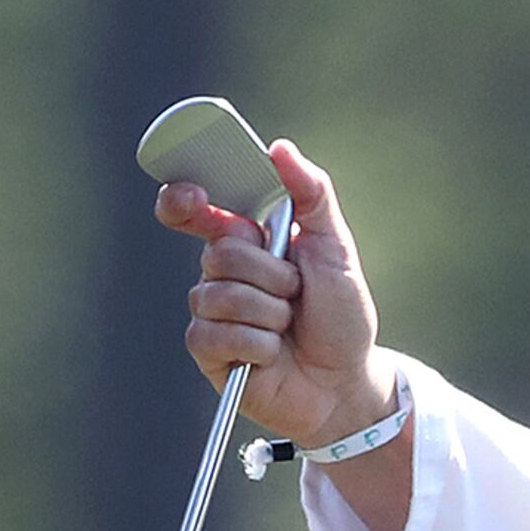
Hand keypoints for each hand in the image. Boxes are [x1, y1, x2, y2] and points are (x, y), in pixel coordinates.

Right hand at [161, 138, 391, 449]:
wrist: (344, 381)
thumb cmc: (341, 315)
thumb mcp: (336, 247)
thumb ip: (312, 193)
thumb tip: (280, 148)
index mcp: (247, 242)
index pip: (198, 211)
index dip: (185, 200)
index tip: (193, 196)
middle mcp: (223, 274)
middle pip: (220, 252)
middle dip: (271, 274)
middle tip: (296, 292)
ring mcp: (212, 313)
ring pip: (220, 295)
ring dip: (269, 313)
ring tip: (287, 326)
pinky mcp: (209, 353)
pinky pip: (215, 335)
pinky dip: (257, 345)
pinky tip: (271, 354)